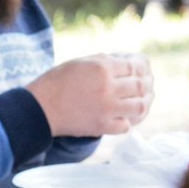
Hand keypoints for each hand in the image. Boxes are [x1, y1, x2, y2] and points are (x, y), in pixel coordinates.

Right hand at [26, 53, 152, 137]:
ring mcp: (107, 109)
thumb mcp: (80, 62)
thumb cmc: (57, 81)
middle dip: (146, 82)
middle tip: (148, 83)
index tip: (142, 68)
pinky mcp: (103, 126)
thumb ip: (105, 61)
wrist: (40, 107)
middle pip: (140, 85)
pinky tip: (125, 115)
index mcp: (102, 68)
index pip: (134, 66)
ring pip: (139, 106)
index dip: (141, 66)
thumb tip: (128, 62)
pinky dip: (129, 120)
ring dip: (143, 102)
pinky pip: (126, 124)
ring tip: (142, 99)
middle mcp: (108, 88)